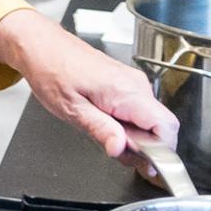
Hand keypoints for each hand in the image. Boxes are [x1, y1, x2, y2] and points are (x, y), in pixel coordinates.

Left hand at [0, 10, 176, 158]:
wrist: (43, 46)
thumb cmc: (52, 71)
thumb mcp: (71, 109)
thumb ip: (100, 129)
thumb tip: (120, 148)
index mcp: (126, 91)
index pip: (167, 126)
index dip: (162, 151)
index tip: (146, 164)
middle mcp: (136, 85)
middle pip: (162, 126)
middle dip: (145, 147)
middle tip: (113, 148)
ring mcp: (133, 82)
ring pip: (152, 120)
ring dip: (135, 136)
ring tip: (102, 130)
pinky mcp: (127, 84)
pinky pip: (141, 111)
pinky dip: (128, 124)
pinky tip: (103, 120)